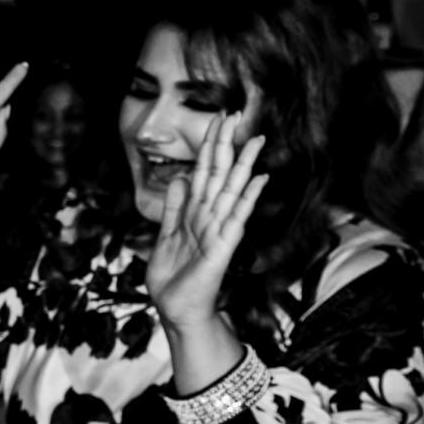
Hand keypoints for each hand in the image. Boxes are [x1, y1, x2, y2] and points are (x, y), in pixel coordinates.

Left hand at [149, 110, 267, 326]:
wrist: (176, 309)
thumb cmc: (173, 278)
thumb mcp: (165, 237)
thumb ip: (173, 208)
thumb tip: (179, 178)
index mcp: (194, 213)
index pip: (203, 171)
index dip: (208, 145)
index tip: (216, 118)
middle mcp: (209, 217)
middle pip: (219, 173)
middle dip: (225, 144)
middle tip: (235, 113)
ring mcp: (218, 230)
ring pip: (231, 190)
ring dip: (243, 164)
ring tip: (255, 138)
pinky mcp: (222, 247)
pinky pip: (236, 218)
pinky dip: (246, 198)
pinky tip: (258, 179)